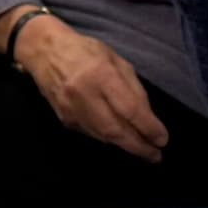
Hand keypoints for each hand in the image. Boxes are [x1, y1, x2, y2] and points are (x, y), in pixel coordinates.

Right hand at [13, 14, 169, 160]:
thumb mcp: (116, 60)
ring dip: (125, 145)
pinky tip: (120, 139)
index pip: (129, 109)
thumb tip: (147, 118)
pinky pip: (92, 134)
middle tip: (155, 155)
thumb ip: (132, 88)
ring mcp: (71, 109)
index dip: (148, 127)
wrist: (44, 52)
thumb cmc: (86, 51)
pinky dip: (109, 139)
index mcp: (101, 74)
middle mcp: (84, 94)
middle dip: (138, 146)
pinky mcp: (64, 119)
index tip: (162, 139)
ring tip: (143, 150)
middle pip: (115, 130)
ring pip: (103, 136)